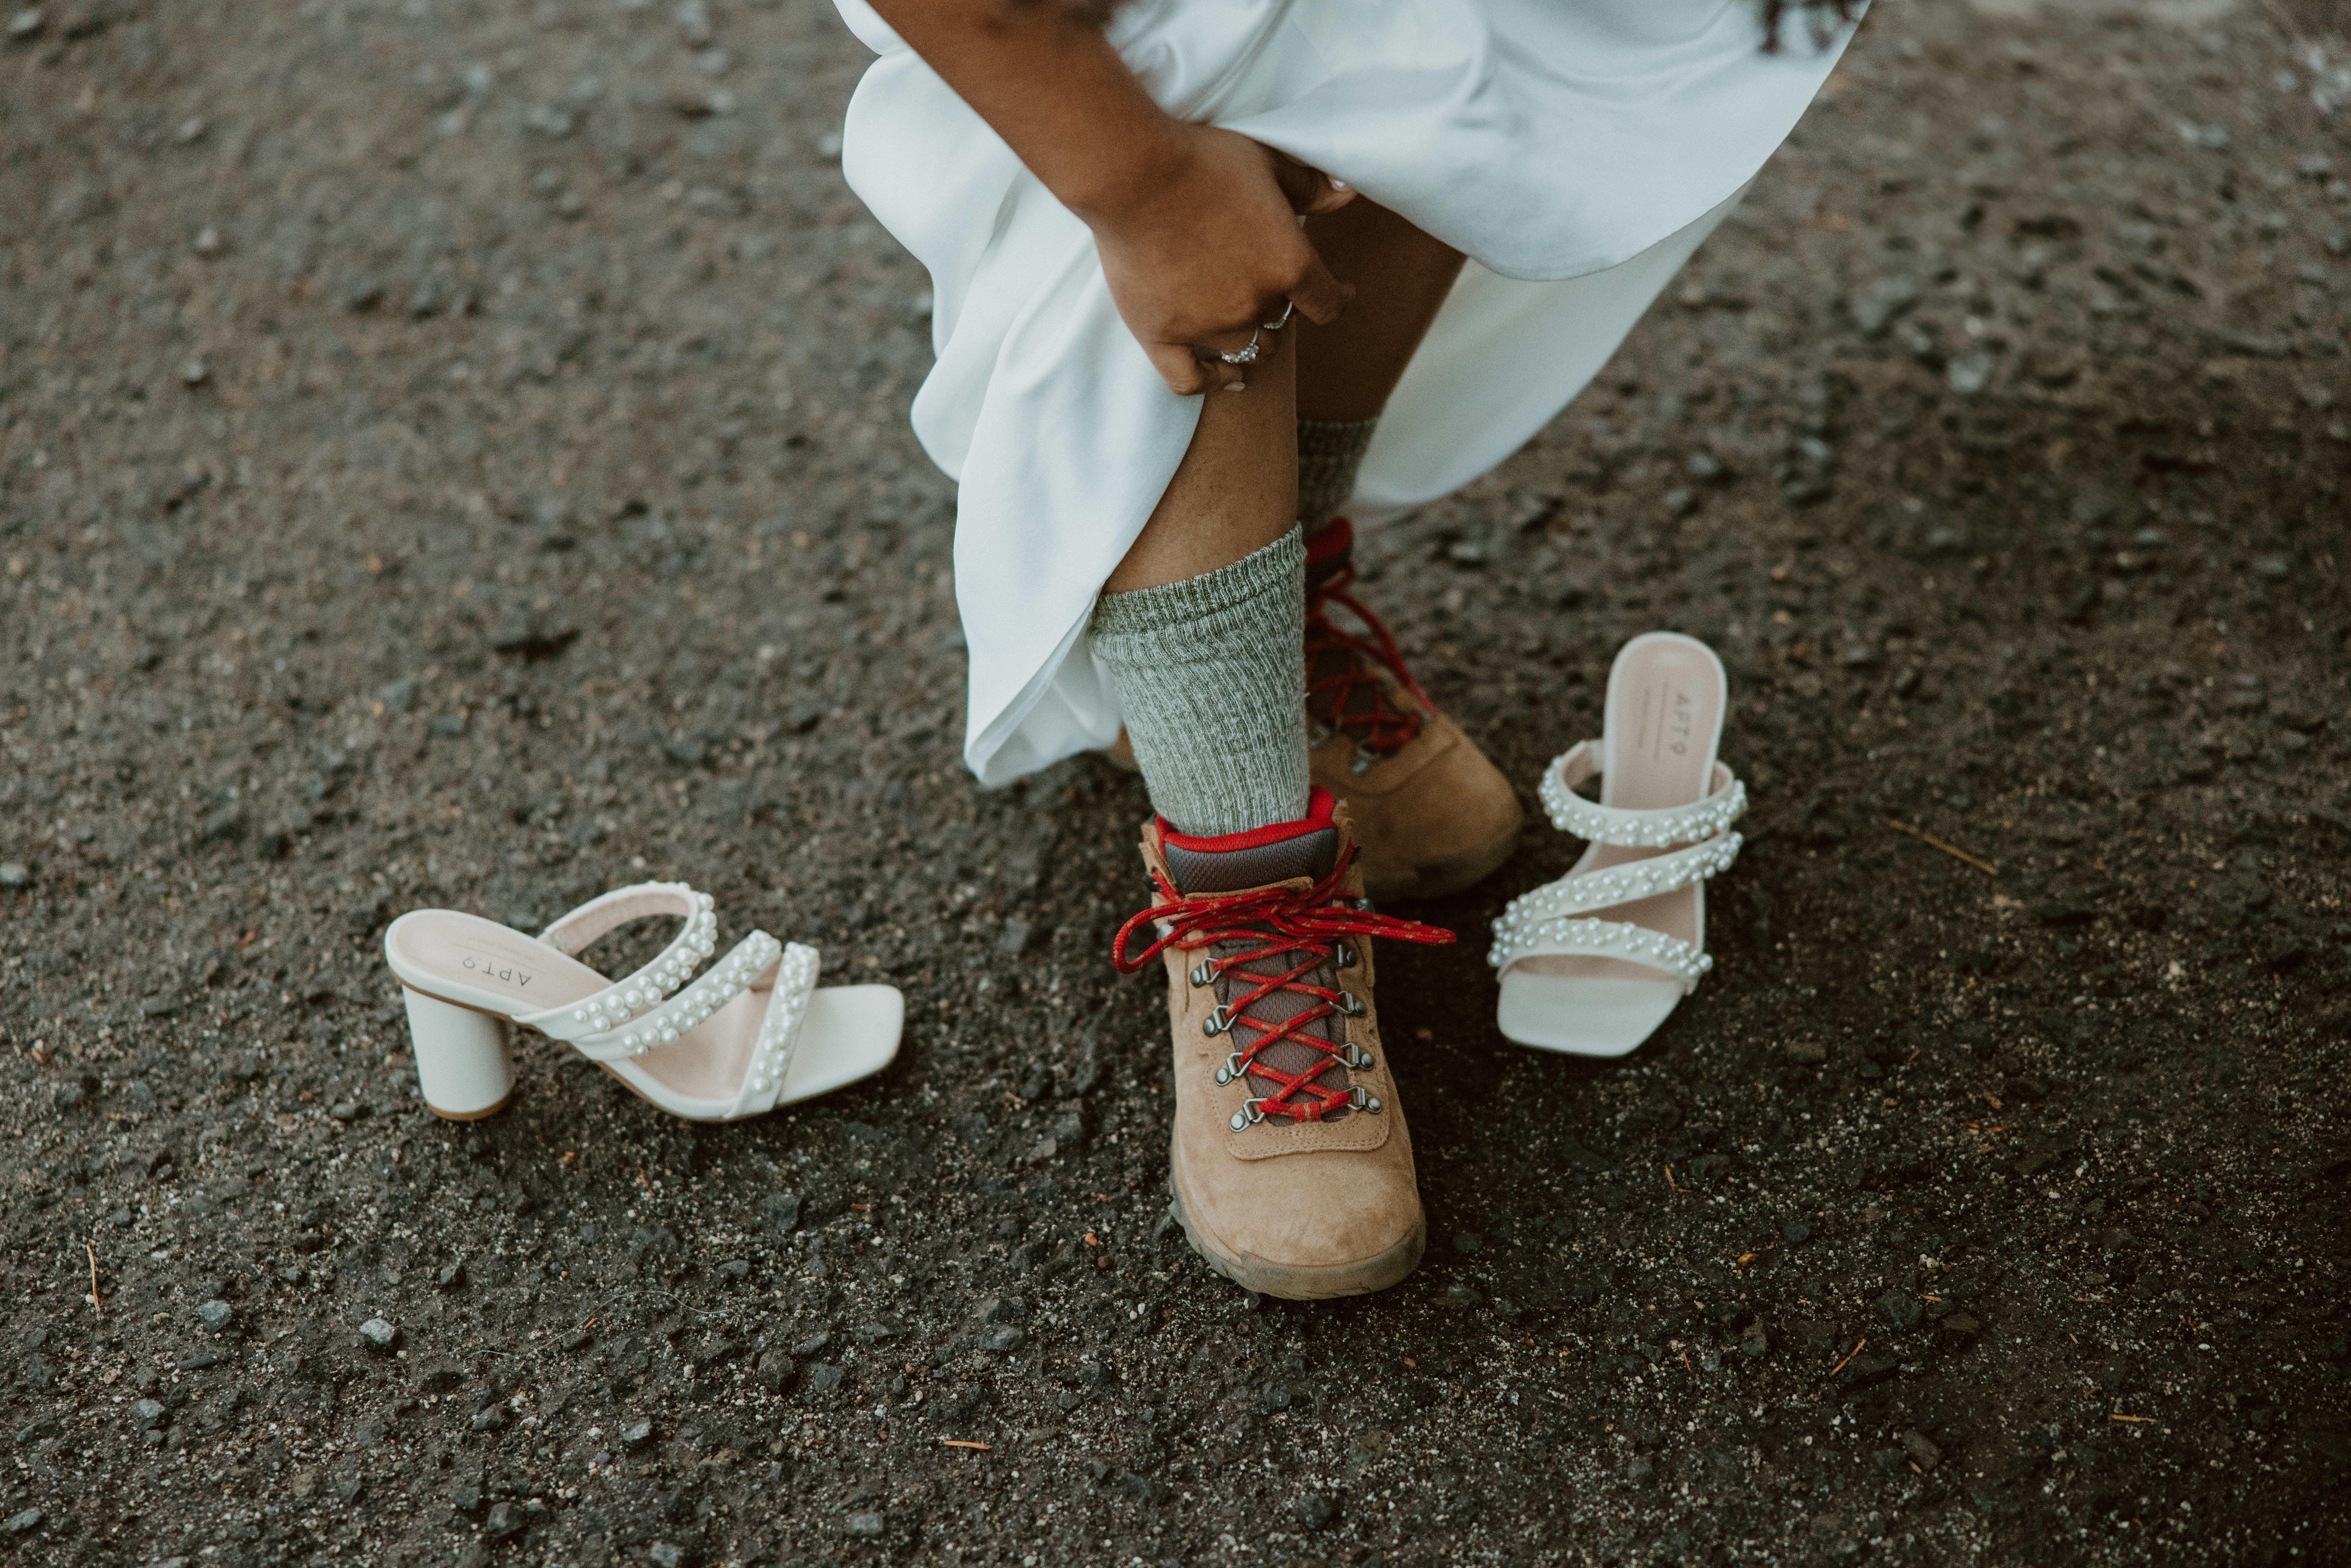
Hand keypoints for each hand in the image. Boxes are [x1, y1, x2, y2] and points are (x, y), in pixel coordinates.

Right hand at [1080, 125, 1356, 395]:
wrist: (1133, 173)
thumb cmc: (1201, 160)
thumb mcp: (1268, 162)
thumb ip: (1311, 187)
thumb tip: (1347, 193)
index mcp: (1288, 265)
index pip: (1329, 303)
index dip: (1339, 299)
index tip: (1342, 294)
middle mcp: (1253, 304)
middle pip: (1281, 324)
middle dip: (1279, 306)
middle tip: (1263, 282)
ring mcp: (1206, 325)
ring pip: (1245, 351)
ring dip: (1249, 338)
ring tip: (1242, 321)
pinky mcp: (1160, 335)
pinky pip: (1190, 380)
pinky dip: (1211, 381)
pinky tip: (1225, 377)